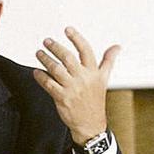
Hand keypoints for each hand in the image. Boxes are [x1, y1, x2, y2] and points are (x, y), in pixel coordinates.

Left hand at [33, 26, 119, 143]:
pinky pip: (49, 84)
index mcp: (94, 72)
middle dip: (56, 47)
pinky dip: (41, 76)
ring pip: (56, 69)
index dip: (76, 38)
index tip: (68, 30)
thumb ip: (108, 61)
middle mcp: (83, 79)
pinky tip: (37, 72)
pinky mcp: (62, 98)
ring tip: (39, 53)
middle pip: (68, 58)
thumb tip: (117, 47)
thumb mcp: (104, 79)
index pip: (86, 51)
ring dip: (45, 59)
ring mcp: (72, 88)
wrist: (91, 123)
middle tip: (47, 41)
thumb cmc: (95, 100)